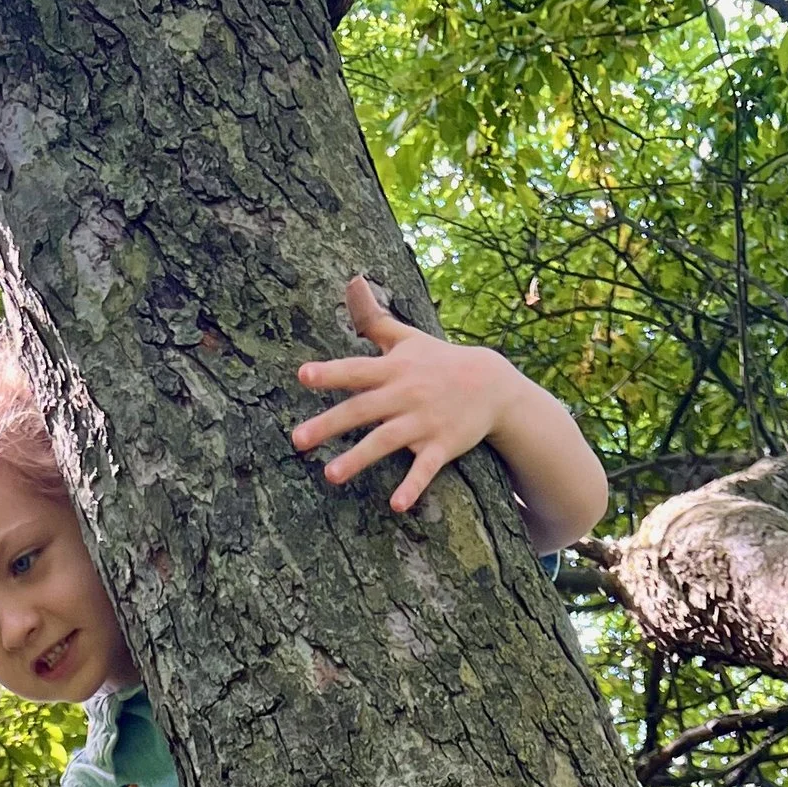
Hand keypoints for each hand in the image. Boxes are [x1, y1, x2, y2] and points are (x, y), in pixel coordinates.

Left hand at [292, 276, 516, 516]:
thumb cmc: (438, 360)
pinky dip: (412, 486)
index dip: (331, 373)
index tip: (304, 376)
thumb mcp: (406, 337)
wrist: (490, 384)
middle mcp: (404, 395)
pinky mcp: (442, 446)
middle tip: (297, 440)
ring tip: (330, 475)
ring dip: (359, 458)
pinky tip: (396, 505)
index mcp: (393, 370)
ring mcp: (423, 422)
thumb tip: (352, 281)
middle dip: (329, 424)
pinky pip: (424, 469)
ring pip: (386, 441)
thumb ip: (373, 318)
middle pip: (362, 410)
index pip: (356, 370)